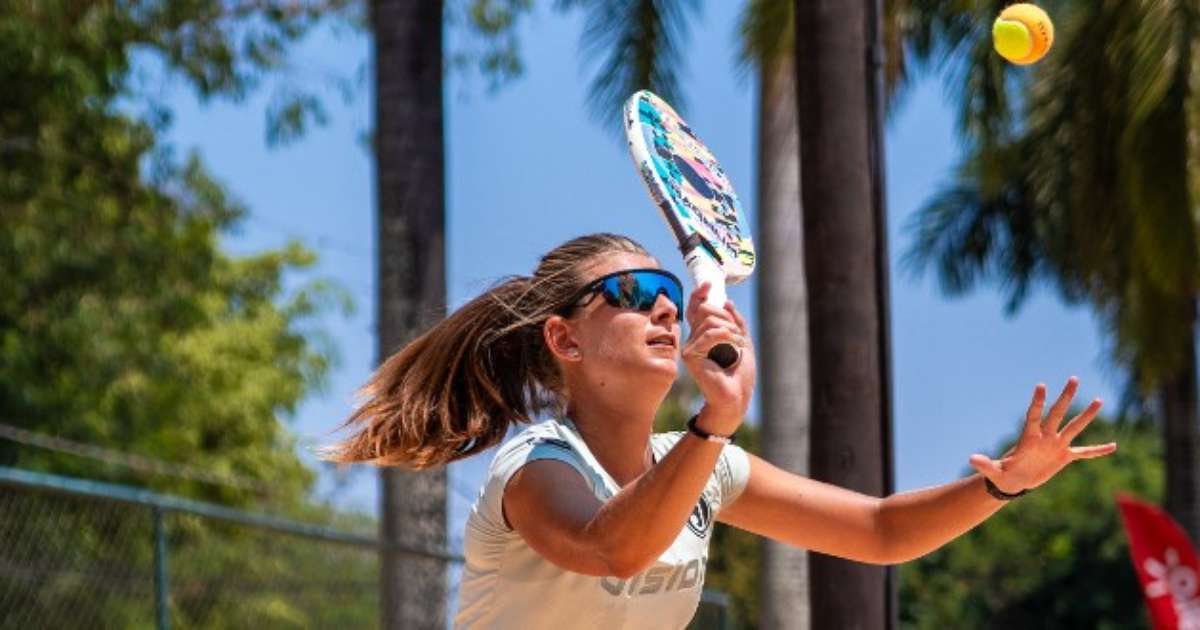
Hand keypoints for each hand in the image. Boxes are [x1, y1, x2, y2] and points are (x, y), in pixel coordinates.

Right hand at [681, 282, 755, 434]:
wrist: (736, 397)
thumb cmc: (739, 374)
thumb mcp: (742, 341)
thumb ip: (734, 322)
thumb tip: (726, 301)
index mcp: (702, 335)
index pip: (695, 309)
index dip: (699, 294)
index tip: (709, 283)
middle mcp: (692, 339)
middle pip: (705, 310)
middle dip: (726, 316)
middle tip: (737, 333)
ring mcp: (689, 347)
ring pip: (709, 319)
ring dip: (730, 328)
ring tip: (738, 343)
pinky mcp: (690, 355)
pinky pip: (710, 334)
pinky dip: (727, 336)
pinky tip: (735, 346)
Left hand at [969, 377, 1117, 494]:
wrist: (1014, 481)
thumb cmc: (1002, 474)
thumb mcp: (993, 471)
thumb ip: (985, 464)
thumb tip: (972, 459)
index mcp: (1028, 437)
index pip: (1033, 415)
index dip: (1037, 401)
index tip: (1041, 386)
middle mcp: (1044, 437)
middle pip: (1057, 413)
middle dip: (1065, 397)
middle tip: (1073, 378)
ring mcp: (1055, 445)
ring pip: (1074, 427)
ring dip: (1086, 415)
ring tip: (1099, 400)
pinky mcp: (1063, 456)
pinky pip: (1084, 452)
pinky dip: (1097, 451)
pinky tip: (1113, 446)